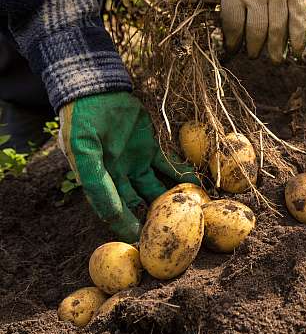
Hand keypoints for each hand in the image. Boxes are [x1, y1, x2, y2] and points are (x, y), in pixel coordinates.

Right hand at [58, 92, 198, 242]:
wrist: (95, 90)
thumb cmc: (82, 122)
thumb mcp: (83, 154)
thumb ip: (96, 184)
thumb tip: (112, 216)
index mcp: (99, 183)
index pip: (116, 211)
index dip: (128, 227)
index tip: (143, 242)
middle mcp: (119, 177)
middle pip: (139, 203)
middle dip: (155, 217)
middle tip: (174, 230)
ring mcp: (137, 163)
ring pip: (156, 187)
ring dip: (171, 198)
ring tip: (190, 211)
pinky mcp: (151, 148)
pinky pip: (168, 165)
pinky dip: (180, 175)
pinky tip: (194, 185)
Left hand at [196, 0, 305, 62]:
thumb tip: (198, 2)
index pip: (232, 26)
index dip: (231, 44)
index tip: (231, 52)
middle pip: (256, 32)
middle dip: (254, 49)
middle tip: (253, 56)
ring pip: (278, 29)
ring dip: (276, 49)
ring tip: (275, 60)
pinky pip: (300, 17)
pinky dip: (299, 37)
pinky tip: (297, 50)